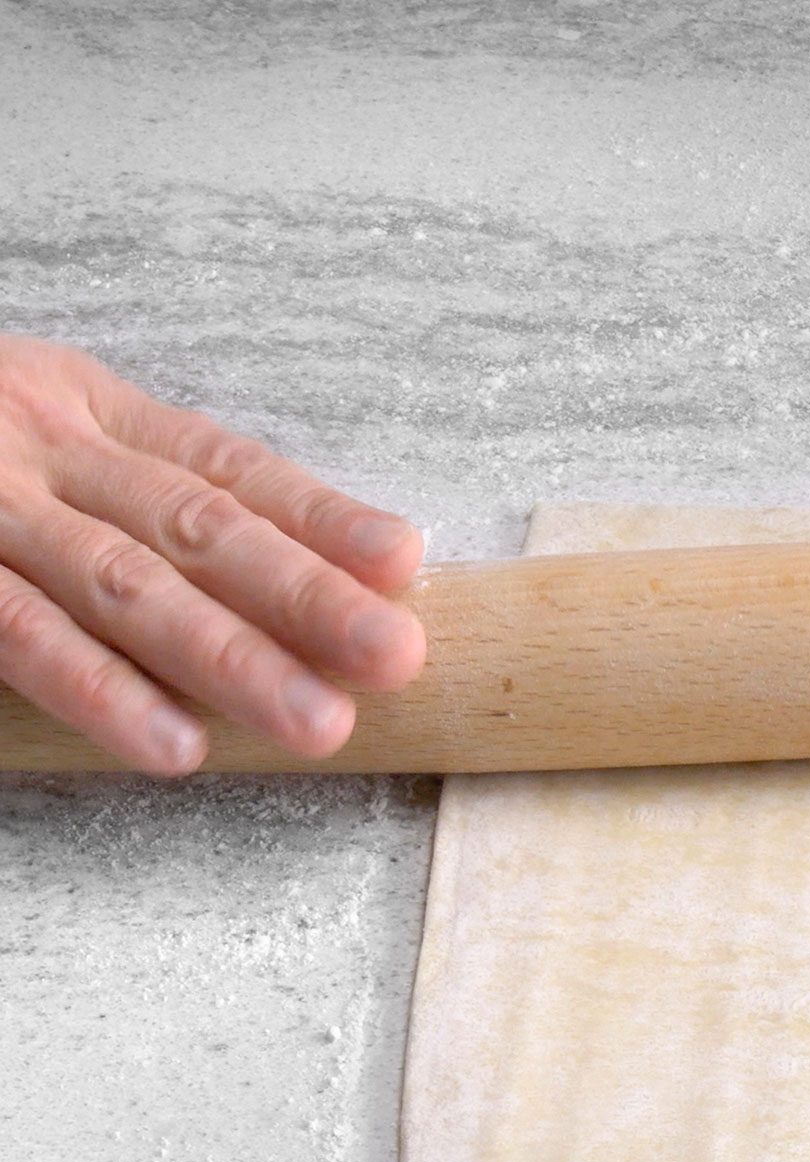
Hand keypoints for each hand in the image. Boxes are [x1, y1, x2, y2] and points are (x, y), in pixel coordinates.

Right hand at [0, 336, 425, 774]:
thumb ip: (136, 489)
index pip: (223, 462)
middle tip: (396, 656)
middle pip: (192, 524)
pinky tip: (170, 742)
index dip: (316, 513)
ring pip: (117, 584)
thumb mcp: (36, 427)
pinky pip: (13, 633)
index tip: (405, 561)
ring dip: (225, 658)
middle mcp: (35, 445)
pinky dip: (95, 689)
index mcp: (79, 407)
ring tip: (317, 722)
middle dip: (303, 595)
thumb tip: (296, 575)